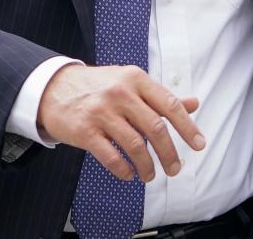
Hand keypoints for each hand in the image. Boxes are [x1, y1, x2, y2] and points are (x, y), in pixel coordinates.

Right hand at [36, 64, 203, 182]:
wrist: (54, 88)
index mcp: (135, 78)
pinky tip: (129, 174)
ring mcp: (101, 112)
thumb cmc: (98, 86)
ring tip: (149, 174)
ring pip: (135, 146)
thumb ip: (160, 96)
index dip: (187, 127)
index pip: (169, 105)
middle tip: (175, 169)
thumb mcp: (130, 82)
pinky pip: (111, 157)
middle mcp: (120, 93)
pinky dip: (124, 170)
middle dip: (169, 154)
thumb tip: (194, 103)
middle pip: (155, 128)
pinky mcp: (85, 131)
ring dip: (147, 166)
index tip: (199, 145)